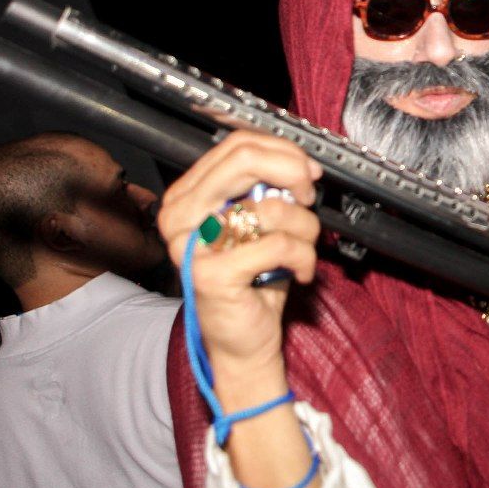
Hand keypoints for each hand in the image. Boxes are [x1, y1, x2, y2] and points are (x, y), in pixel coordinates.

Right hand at [157, 131, 321, 378]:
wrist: (243, 341)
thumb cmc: (254, 280)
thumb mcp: (258, 224)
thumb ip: (266, 189)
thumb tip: (301, 166)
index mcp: (187, 196)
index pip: (237, 146)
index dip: (283, 152)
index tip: (306, 173)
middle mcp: (180, 216)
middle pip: (245, 160)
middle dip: (293, 174)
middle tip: (308, 197)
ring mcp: (190, 245)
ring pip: (271, 207)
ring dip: (305, 228)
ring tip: (301, 249)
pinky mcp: (210, 274)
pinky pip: (279, 244)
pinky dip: (304, 257)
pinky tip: (300, 272)